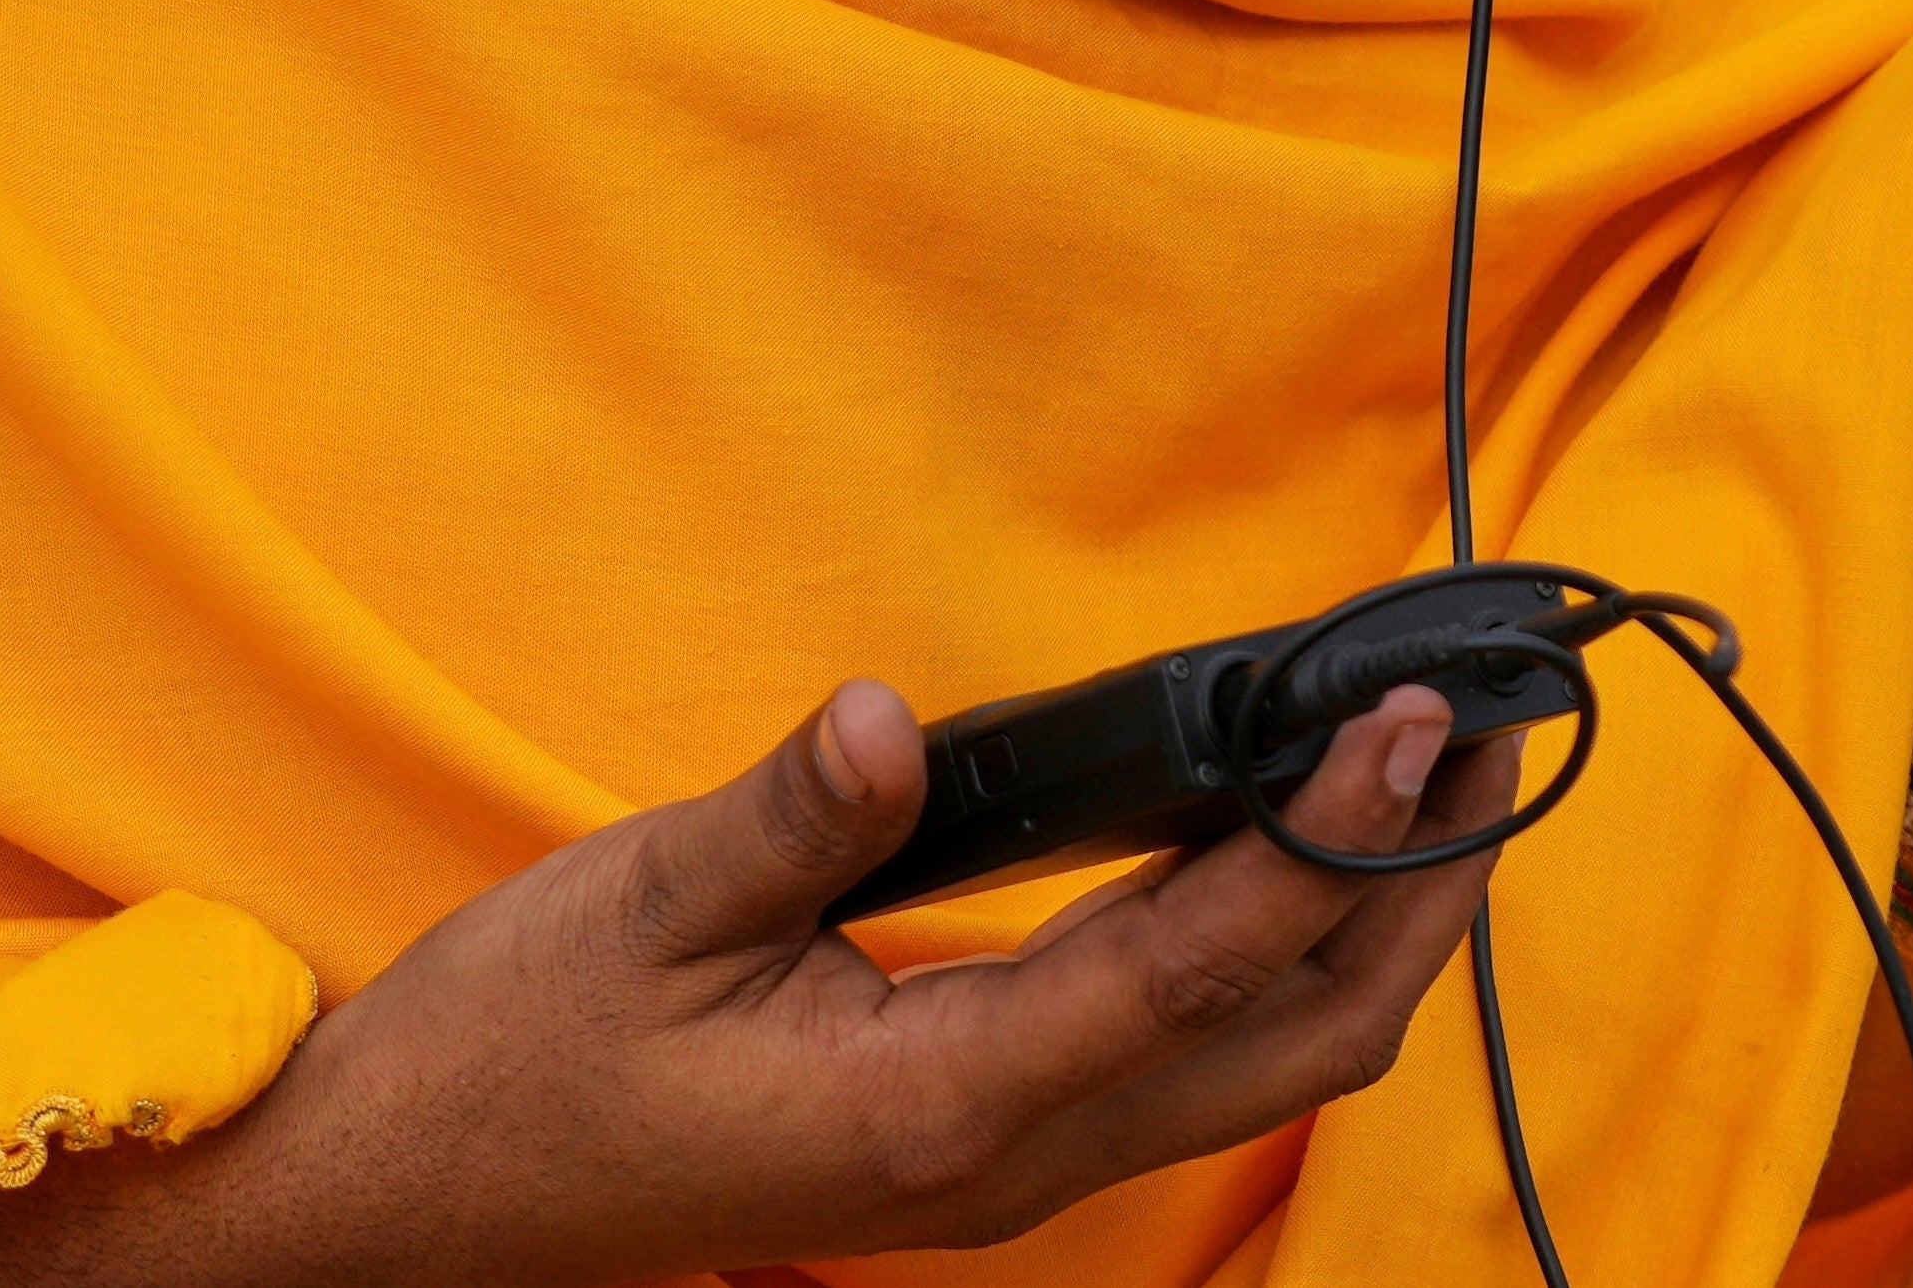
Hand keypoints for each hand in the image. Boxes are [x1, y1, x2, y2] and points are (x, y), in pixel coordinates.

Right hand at [0, 682, 1514, 1287]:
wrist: (419, 1202)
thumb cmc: (515, 1059)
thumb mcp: (639, 905)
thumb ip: (792, 818)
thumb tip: (899, 720)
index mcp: (938, 1105)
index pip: (1196, 959)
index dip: (1327, 835)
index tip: (1410, 710)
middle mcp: (1004, 1162)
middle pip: (1297, 1041)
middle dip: (1415, 887)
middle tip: (1493, 725)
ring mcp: (1001, 1171)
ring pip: (1262, 1066)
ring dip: (1369, 926)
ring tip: (1433, 774)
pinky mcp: (978, 1149)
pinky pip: (1187, 1065)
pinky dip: (1275, 957)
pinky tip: (1284, 858)